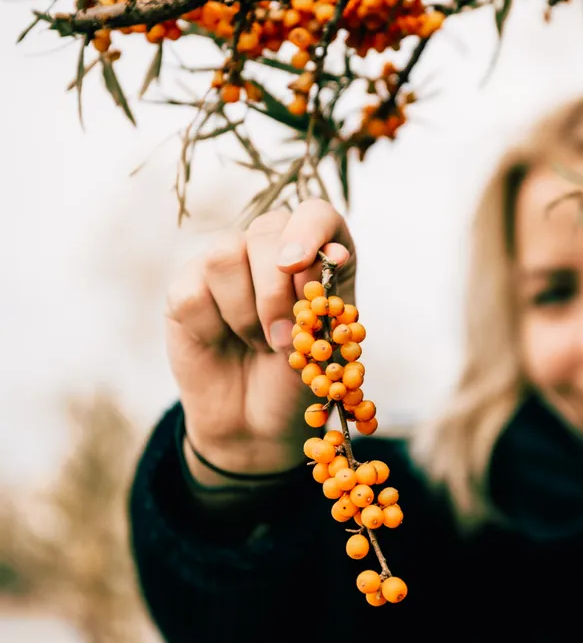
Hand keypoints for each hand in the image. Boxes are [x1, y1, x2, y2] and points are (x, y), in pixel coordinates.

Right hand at [164, 198, 355, 482]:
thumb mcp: (329, 346)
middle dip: (276, 290)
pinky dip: (213, 327)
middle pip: (268, 230)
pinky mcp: (187, 289)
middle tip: (284, 340)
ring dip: (246, 313)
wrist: (258, 427)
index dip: (309, 231)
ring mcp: (226, 266)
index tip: (299, 263)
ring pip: (225, 256)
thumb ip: (328, 299)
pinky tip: (222, 343)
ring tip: (258, 344)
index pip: (316, 215)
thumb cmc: (300, 382)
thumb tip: (333, 252)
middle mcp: (271, 250)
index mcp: (318, 256)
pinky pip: (194, 291)